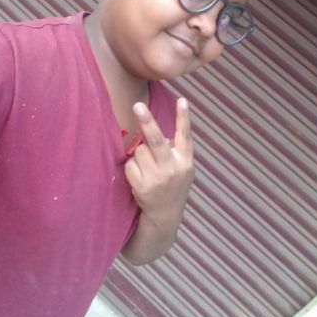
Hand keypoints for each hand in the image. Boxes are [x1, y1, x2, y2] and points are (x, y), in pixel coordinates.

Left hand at [124, 98, 194, 227]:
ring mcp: (157, 178)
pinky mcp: (143, 186)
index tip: (182, 100)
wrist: (166, 215)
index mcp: (185, 161)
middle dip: (146, 121)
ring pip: (139, 151)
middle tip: (137, 105)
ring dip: (139, 155)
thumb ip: (176, 150)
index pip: (185, 135)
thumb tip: (158, 132)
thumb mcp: (184, 169)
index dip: (184, 117)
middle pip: (156, 140)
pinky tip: (140, 178)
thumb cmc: (173, 185)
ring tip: (147, 169)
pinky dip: (132, 168)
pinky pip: (130, 165)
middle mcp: (173, 168)